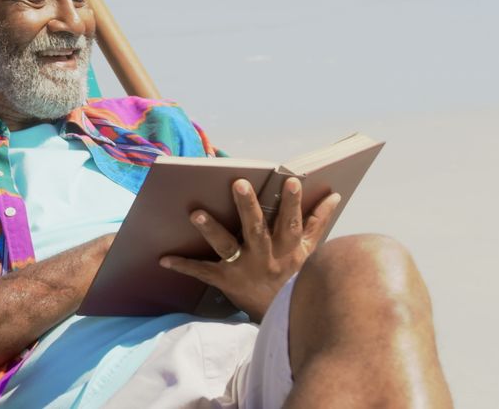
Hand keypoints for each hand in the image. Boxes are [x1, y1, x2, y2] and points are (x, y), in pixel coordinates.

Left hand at [159, 177, 340, 321]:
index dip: (293, 203)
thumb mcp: (310, 252)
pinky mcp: (226, 280)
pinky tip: (163, 258)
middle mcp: (266, 256)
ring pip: (228, 246)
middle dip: (248, 206)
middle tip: (238, 183)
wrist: (280, 317)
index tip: (291, 180)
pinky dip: (183, 265)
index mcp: (288, 247)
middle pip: (257, 229)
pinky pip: (203, 272)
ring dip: (211, 229)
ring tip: (195, 213)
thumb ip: (318, 222)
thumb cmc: (294, 276)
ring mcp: (244, 268)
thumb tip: (335, 195)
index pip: (292, 222)